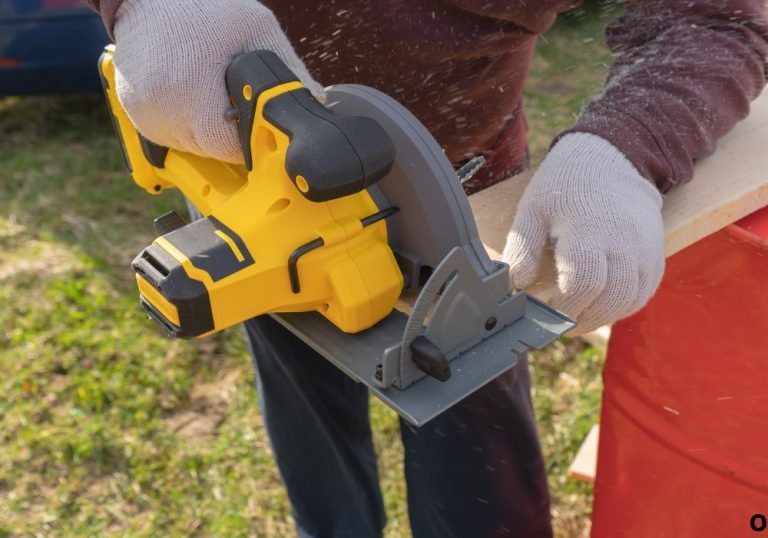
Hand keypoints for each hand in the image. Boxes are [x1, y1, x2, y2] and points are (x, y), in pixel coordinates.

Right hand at [112, 0, 322, 162]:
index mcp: (190, 92)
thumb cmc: (202, 7)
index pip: (230, 148)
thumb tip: (316, 104)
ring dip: (208, 130)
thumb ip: (289, 71)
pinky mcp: (133, 112)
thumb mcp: (256, 29)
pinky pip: (170, 135)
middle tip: (235, 102)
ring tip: (210, 92)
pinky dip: (186, 123)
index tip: (258, 125)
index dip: (250, 140)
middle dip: (230, 133)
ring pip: (191, 148)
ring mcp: (142, 114)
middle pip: (211, 152)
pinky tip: (191, 95)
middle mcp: (160, 110)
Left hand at [502, 133, 664, 334]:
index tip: (543, 313)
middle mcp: (624, 244)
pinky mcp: (655, 259)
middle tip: (556, 323)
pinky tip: (596, 306)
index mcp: (589, 231)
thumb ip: (522, 249)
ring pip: (628, 302)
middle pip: (609, 299)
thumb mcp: (533, 210)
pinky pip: (641, 296)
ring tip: (574, 317)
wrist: (611, 162)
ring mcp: (645, 253)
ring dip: (599, 318)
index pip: (583, 283)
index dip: (562, 307)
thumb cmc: (565, 188)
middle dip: (580, 319)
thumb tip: (514, 285)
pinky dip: (618, 309)